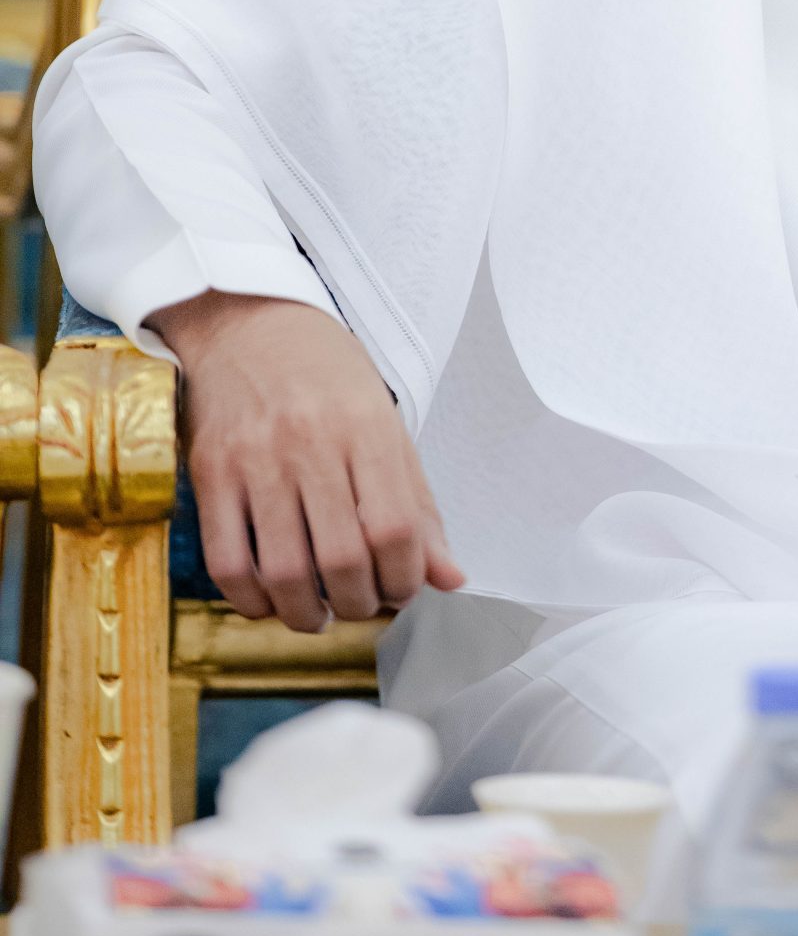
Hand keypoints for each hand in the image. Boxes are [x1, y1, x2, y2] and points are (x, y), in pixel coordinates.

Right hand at [152, 291, 464, 633]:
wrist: (247, 322)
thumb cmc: (325, 373)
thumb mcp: (385, 422)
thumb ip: (418, 505)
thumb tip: (449, 578)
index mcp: (366, 427)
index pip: (396, 528)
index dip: (405, 579)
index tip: (402, 590)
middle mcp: (312, 443)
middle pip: (343, 559)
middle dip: (359, 603)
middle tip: (361, 604)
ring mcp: (256, 460)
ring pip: (284, 571)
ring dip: (306, 614)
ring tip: (318, 612)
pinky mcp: (211, 474)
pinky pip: (226, 561)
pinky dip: (250, 599)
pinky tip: (269, 598)